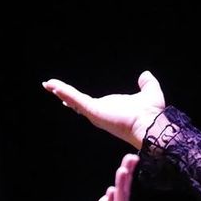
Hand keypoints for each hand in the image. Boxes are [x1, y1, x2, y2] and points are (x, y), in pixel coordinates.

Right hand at [43, 71, 166, 148]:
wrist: (152, 125)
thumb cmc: (152, 114)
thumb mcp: (150, 92)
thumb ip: (147, 83)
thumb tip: (145, 74)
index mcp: (110, 108)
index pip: (89, 102)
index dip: (77, 98)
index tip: (65, 93)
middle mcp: (101, 112)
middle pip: (77, 102)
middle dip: (63, 94)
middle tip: (49, 86)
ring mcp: (96, 113)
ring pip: (74, 100)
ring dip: (61, 91)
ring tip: (48, 84)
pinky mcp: (94, 111)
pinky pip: (76, 100)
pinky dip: (66, 92)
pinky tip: (55, 86)